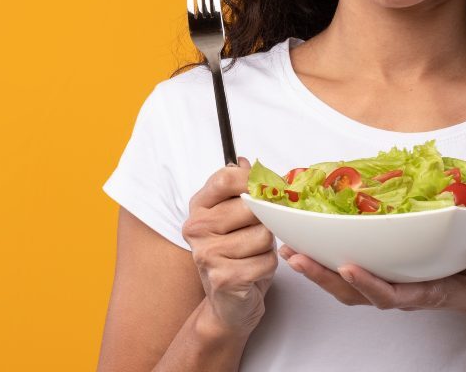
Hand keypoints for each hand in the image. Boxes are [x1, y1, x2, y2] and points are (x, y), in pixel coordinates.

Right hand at [182, 157, 277, 334]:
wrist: (228, 304)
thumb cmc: (238, 254)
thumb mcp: (238, 216)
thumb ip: (243, 188)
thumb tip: (247, 162)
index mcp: (200, 206)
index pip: (226, 177)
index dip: (253, 180)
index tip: (267, 189)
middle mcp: (197, 228)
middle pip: (251, 205)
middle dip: (267, 219)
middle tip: (258, 231)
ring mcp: (207, 254)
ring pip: (263, 234)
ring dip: (268, 246)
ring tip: (254, 253)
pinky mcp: (223, 278)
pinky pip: (266, 260)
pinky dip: (268, 266)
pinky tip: (254, 271)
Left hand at [279, 237, 465, 318]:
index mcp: (428, 292)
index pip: (392, 294)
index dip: (368, 284)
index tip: (347, 267)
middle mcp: (403, 292)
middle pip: (356, 293)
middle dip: (324, 277)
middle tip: (296, 256)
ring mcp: (393, 285)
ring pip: (347, 287)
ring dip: (318, 271)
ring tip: (291, 251)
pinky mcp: (387, 275)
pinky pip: (352, 274)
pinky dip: (328, 262)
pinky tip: (310, 245)